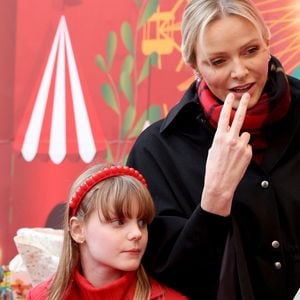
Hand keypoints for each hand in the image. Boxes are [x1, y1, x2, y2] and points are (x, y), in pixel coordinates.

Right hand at [201, 93, 251, 215]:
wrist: (220, 183)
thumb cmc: (213, 167)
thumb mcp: (212, 149)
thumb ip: (221, 139)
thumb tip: (228, 132)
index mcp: (219, 137)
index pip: (224, 116)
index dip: (228, 105)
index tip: (231, 96)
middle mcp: (231, 139)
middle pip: (239, 117)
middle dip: (242, 105)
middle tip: (244, 96)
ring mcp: (241, 145)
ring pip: (245, 135)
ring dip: (241, 140)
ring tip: (234, 152)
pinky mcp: (248, 153)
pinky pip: (247, 146)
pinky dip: (244, 150)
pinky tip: (237, 159)